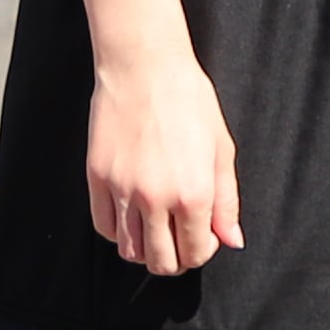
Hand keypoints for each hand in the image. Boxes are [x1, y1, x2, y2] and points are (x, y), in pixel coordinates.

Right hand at [89, 54, 241, 277]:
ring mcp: (123, 190)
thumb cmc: (189, 100)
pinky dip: (118, 232)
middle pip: (161, 262)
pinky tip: (130, 216)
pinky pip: (104, 226)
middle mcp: (157, 199)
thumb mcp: (222, 150)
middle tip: (178, 240)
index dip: (202, 253)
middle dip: (174, 259)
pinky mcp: (98, 178)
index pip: (195, 254)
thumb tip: (232, 240)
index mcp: (194, 193)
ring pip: (130, 251)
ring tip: (154, 229)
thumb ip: (227, 201)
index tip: (202, 237)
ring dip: (145, 249)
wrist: (144, 67)